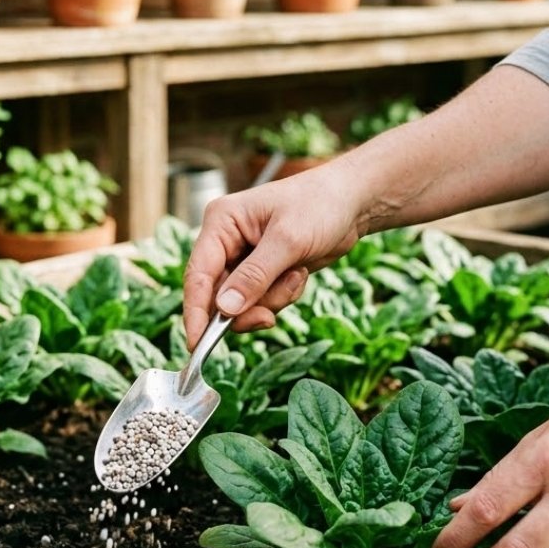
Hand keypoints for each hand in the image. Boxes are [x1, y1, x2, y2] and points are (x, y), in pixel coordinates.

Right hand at [183, 158, 365, 348]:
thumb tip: (225, 310)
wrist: (353, 202)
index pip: (198, 274)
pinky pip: (262, 301)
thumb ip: (255, 277)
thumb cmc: (320, 204)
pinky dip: (282, 296)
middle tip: (269, 316)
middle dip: (248, 308)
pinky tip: (299, 274)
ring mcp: (244, 259)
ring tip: (295, 275)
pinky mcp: (262, 272)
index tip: (197, 344)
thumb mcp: (288, 241)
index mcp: (222, 222)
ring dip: (271, 300)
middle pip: (218, 296)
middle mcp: (226, 241)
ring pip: (242, 304)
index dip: (195, 312)